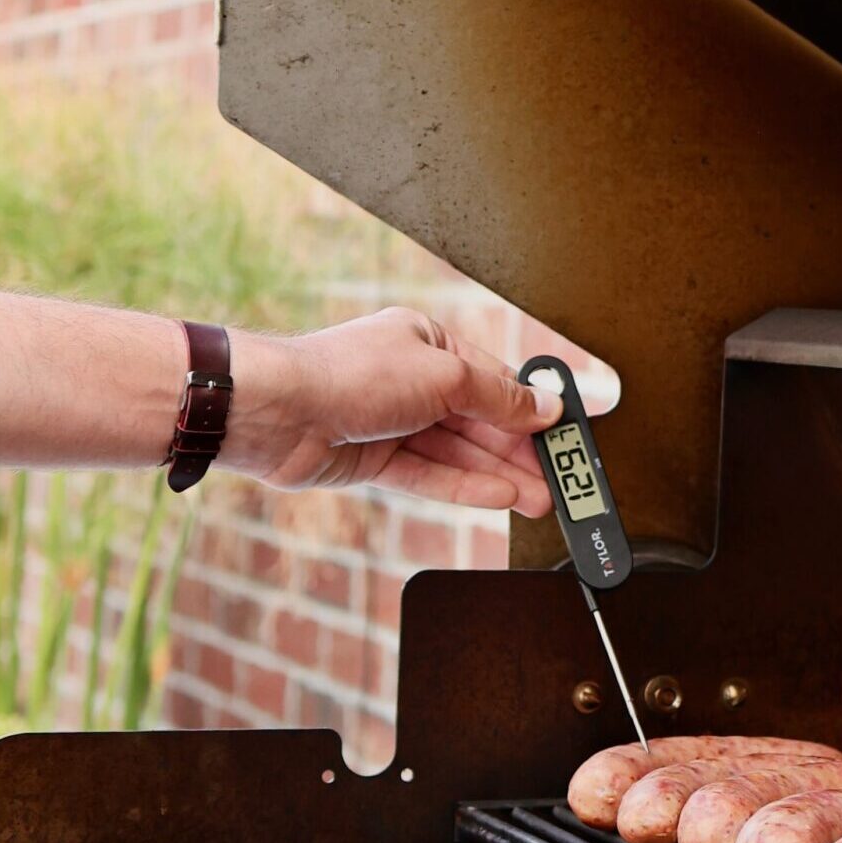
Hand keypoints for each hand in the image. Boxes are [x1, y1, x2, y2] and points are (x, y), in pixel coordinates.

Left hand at [225, 308, 563, 513]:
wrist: (278, 411)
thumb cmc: (348, 373)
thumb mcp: (444, 376)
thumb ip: (499, 398)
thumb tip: (544, 407)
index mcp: (428, 341)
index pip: (495, 380)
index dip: (532, 411)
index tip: (564, 437)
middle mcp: (411, 379)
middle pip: (479, 422)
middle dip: (521, 453)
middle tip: (559, 481)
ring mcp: (392, 422)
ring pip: (458, 454)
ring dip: (501, 476)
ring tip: (540, 501)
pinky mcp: (375, 459)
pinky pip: (431, 476)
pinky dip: (465, 487)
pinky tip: (501, 497)